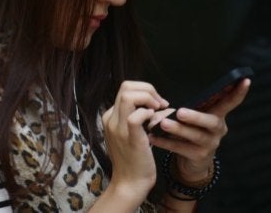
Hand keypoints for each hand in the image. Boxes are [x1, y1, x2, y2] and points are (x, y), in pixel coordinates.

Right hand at [101, 81, 169, 197]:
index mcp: (110, 117)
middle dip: (148, 89)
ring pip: (128, 96)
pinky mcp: (129, 138)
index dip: (145, 91)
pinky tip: (155, 121)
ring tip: (158, 109)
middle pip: (126, 87)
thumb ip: (141, 117)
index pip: (125, 90)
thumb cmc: (136, 159)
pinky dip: (148, 113)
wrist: (130, 183)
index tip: (158, 104)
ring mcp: (118, 128)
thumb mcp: (134, 134)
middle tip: (160, 104)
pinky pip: (135, 115)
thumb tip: (159, 105)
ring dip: (148, 98)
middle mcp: (110, 120)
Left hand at [149, 78, 250, 181]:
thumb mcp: (195, 119)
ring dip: (178, 129)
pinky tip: (154, 137)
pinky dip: (166, 143)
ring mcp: (211, 144)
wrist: (192, 162)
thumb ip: (189, 109)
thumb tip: (168, 104)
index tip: (245, 80)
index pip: (230, 102)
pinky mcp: (200, 156)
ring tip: (163, 124)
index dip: (238, 93)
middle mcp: (218, 129)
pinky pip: (182, 149)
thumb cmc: (191, 132)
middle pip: (210, 121)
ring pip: (195, 136)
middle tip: (180, 112)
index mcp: (218, 116)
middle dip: (195, 116)